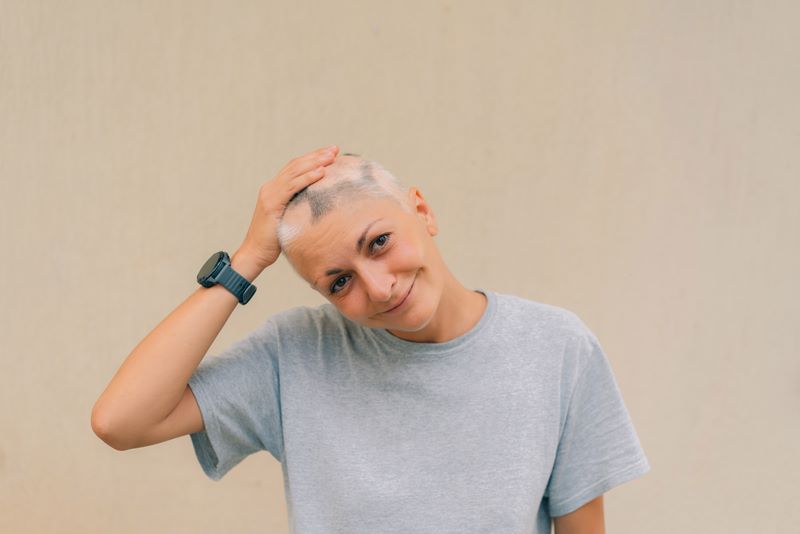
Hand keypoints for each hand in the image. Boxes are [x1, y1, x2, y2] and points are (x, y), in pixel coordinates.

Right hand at [234, 145, 338, 274]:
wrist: (255, 254)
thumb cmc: (275, 241)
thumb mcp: (290, 219)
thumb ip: (299, 208)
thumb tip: (319, 206)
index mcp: (275, 189)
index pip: (296, 168)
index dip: (313, 159)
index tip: (331, 153)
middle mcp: (271, 188)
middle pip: (296, 165)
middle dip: (317, 155)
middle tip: (335, 148)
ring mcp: (270, 194)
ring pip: (295, 172)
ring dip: (315, 162)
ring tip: (332, 156)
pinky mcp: (272, 204)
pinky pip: (292, 187)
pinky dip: (307, 178)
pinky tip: (321, 172)